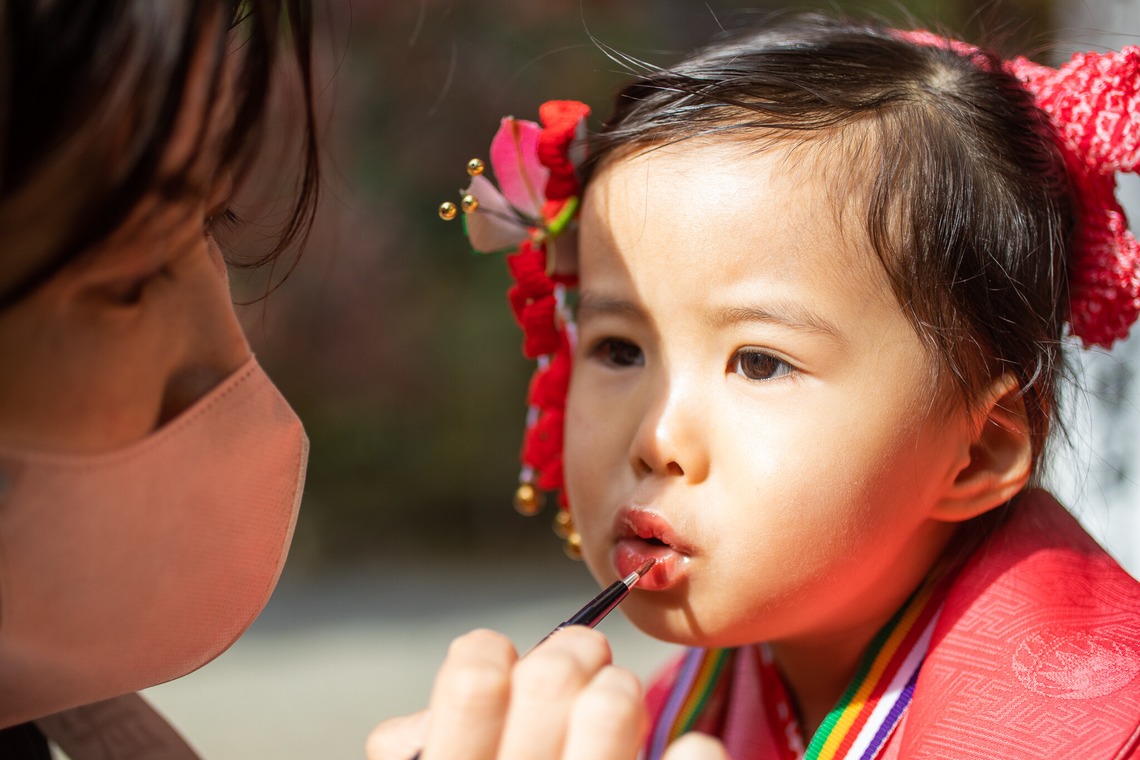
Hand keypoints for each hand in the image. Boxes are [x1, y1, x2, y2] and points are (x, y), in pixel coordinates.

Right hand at [366, 627, 728, 759]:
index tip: (503, 665)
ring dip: (617, 693)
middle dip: (570, 656)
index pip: (472, 678)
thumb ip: (434, 746)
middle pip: (552, 678)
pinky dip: (693, 755)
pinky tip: (691, 749)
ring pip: (611, 705)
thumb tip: (473, 678)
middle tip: (581, 665)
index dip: (488, 656)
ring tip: (613, 707)